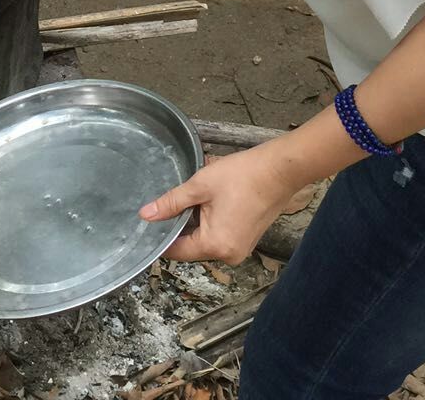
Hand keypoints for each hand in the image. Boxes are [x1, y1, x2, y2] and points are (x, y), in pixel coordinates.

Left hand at [139, 139, 305, 265]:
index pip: (177, 251)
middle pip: (191, 247)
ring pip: (205, 240)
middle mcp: (229, 255)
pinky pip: (220, 236)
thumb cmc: (241, 176)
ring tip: (192, 198)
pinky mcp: (247, 240)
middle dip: (180, 226)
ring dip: (196, 222)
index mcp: (215, 246)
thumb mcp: (200, 186)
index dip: (162, 237)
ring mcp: (240, 249)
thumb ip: (171, 202)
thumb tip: (145, 215)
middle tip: (169, 204)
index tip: (148, 225)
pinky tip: (208, 201)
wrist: (278, 170)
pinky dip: (210, 222)